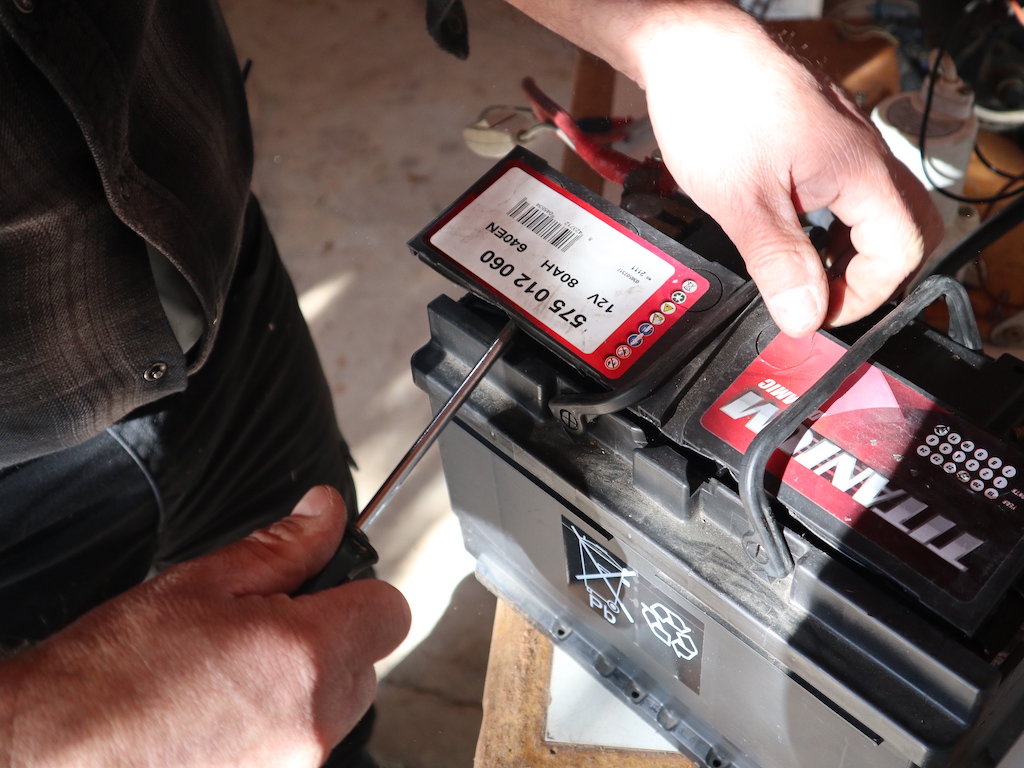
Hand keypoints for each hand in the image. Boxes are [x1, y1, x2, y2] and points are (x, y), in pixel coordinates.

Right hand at [0, 486, 410, 767]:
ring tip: (233, 670)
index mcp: (306, 655)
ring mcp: (296, 764)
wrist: (50, 755)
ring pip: (336, 706)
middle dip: (332, 635)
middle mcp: (314, 721)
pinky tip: (224, 709)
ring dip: (305, 682)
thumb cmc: (112, 672)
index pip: (391, 610)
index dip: (361, 588)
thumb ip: (284, 545)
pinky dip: (281, 721)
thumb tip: (325, 512)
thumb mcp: (202, 582)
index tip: (330, 584)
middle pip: (368, 661)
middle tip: (267, 624)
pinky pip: (303, 741)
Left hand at [632, 2, 943, 335]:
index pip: (901, 251)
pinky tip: (791, 233)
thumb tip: (805, 316)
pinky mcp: (820, 139)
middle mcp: (863, 154)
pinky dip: (828, 224)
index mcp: (858, 170)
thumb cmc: (715, 107)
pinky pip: (847, 190)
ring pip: (875, 211)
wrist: (689, 48)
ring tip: (800, 273)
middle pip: (905, 229)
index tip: (816, 314)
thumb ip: (779, 262)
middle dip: (869, 276)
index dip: (863, 296)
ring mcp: (844, 144)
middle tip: (822, 299)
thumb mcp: (741, 202)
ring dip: (846, 251)